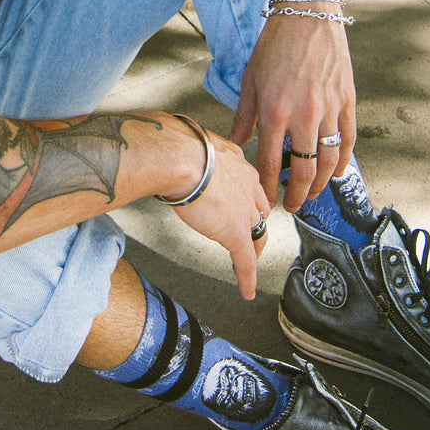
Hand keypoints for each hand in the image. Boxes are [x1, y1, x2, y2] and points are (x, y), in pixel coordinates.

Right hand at [162, 120, 270, 300]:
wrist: (180, 157)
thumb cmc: (176, 144)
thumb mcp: (190, 140)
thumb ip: (189, 147)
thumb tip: (170, 143)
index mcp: (236, 162)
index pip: (247, 183)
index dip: (245, 195)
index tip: (242, 200)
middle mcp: (247, 185)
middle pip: (258, 208)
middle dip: (256, 220)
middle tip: (252, 231)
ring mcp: (243, 210)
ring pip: (256, 233)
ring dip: (254, 248)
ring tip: (250, 260)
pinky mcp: (235, 233)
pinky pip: (245, 260)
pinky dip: (247, 277)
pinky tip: (247, 290)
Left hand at [230, 13, 356, 212]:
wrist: (307, 16)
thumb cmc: (274, 46)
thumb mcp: (250, 81)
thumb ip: (244, 117)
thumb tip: (236, 145)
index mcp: (275, 111)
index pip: (269, 162)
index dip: (267, 186)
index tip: (265, 199)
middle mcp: (304, 115)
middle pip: (303, 170)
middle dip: (296, 195)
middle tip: (291, 207)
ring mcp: (330, 109)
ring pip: (328, 161)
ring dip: (320, 184)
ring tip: (311, 194)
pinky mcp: (348, 101)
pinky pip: (348, 140)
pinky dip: (343, 161)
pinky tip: (335, 173)